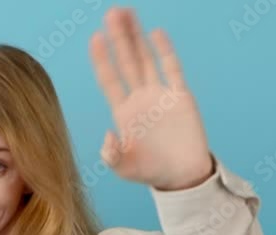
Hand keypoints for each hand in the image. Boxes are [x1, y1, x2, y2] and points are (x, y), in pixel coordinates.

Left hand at [89, 7, 213, 190]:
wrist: (182, 177)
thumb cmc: (151, 172)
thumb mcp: (124, 168)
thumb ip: (112, 155)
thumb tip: (108, 136)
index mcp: (123, 113)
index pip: (109, 80)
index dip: (102, 60)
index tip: (94, 38)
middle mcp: (140, 99)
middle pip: (126, 61)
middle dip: (118, 38)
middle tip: (111, 13)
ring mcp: (160, 95)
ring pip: (146, 59)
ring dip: (137, 37)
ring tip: (127, 14)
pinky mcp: (181, 97)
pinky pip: (172, 69)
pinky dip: (165, 51)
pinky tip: (155, 34)